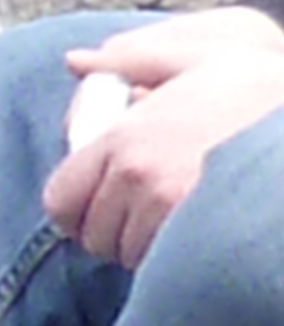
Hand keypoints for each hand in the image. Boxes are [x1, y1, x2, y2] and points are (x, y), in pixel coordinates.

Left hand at [49, 18, 283, 268]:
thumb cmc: (264, 90)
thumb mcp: (201, 57)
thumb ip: (134, 59)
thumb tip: (75, 60)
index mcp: (125, 136)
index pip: (61, 199)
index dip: (77, 211)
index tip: (99, 209)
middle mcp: (136, 174)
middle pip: (93, 235)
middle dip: (115, 232)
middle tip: (150, 215)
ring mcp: (166, 209)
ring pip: (128, 254)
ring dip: (146, 248)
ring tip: (182, 222)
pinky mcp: (197, 239)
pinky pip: (164, 268)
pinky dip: (174, 262)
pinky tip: (200, 239)